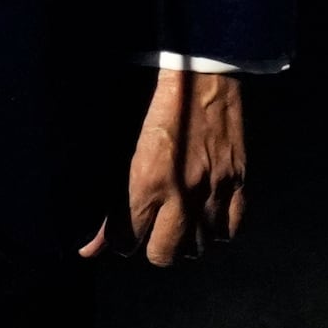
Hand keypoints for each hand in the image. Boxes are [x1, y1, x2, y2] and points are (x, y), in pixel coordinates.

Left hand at [81, 68, 247, 265]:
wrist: (201, 73)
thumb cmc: (153, 100)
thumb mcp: (120, 142)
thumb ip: (109, 199)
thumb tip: (90, 246)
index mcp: (146, 181)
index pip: (127, 239)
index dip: (119, 239)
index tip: (122, 230)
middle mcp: (181, 194)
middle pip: (163, 255)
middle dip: (151, 246)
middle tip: (150, 228)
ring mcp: (213, 190)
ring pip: (198, 248)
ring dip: (185, 239)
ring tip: (178, 221)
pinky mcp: (237, 182)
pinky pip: (230, 229)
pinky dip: (216, 229)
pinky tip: (205, 214)